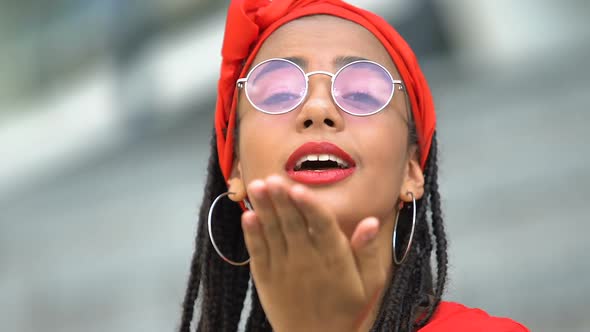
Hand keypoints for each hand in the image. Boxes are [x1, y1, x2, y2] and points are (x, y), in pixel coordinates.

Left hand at [241, 175, 387, 331]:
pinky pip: (258, 252)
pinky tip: (247, 216)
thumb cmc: (346, 309)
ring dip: (264, 209)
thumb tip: (371, 221)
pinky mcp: (266, 277)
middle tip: (272, 179)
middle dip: (281, 200)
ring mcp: (283, 269)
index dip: (309, 206)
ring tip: (257, 186)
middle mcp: (307, 261)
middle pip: (292, 224)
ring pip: (273, 232)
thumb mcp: (369, 284)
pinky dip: (252, 234)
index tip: (299, 188)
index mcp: (334, 259)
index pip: (321, 226)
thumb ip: (368, 252)